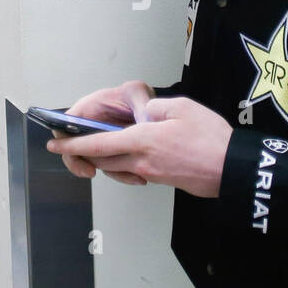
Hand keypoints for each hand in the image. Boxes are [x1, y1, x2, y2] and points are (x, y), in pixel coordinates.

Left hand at [47, 96, 232, 198]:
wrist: (232, 170)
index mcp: (142, 140)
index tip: (56, 144)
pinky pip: (134, 172)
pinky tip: (132, 154)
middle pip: (102, 159)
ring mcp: (151, 173)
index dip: (73, 145)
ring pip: (116, 168)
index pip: (98, 144)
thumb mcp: (182, 108)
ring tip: (98, 149)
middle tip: (71, 147)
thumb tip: (142, 113)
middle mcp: (142, 160)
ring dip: (104, 160)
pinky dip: (125, 164)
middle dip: (84, 154)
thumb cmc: (211, 139)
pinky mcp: (162, 180)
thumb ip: (155, 107)